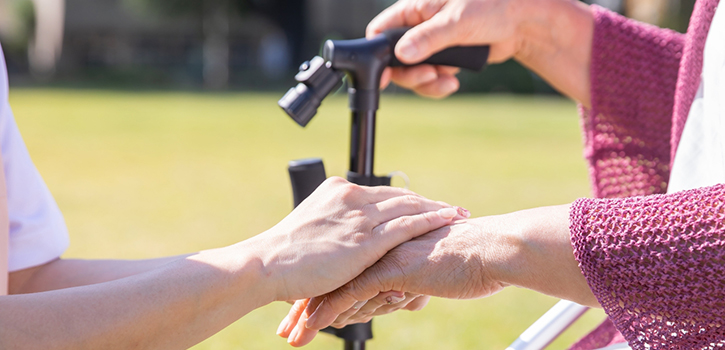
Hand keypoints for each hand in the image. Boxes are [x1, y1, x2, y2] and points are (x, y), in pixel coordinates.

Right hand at [244, 176, 467, 302]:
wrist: (268, 265)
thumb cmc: (284, 256)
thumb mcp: (311, 229)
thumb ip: (334, 227)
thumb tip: (345, 242)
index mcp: (338, 190)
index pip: (382, 193)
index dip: (408, 200)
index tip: (427, 205)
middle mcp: (351, 196)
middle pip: (401, 196)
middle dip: (429, 203)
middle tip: (453, 208)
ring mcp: (359, 216)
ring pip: (409, 206)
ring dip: (438, 209)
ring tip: (459, 214)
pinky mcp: (365, 238)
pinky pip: (407, 225)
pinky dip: (432, 220)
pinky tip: (449, 220)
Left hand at [280, 205, 597, 346]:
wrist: (493, 250)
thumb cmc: (469, 260)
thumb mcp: (430, 269)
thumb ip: (408, 278)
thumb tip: (400, 292)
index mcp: (384, 240)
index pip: (343, 264)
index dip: (321, 285)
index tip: (300, 303)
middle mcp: (377, 244)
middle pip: (331, 275)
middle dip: (306, 302)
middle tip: (286, 324)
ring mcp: (382, 255)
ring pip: (335, 286)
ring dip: (310, 313)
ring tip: (291, 334)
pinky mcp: (390, 270)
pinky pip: (350, 295)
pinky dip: (327, 313)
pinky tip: (309, 328)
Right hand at [369, 0, 530, 97]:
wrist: (523, 22)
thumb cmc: (493, 6)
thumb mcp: (457, 21)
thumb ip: (428, 38)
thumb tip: (402, 54)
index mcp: (415, 9)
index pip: (381, 31)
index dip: (377, 53)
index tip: (383, 75)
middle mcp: (419, 26)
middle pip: (395, 59)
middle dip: (410, 74)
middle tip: (429, 77)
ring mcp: (432, 44)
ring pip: (413, 72)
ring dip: (426, 83)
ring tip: (445, 81)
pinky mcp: (445, 58)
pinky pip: (431, 78)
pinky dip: (438, 85)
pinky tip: (453, 82)